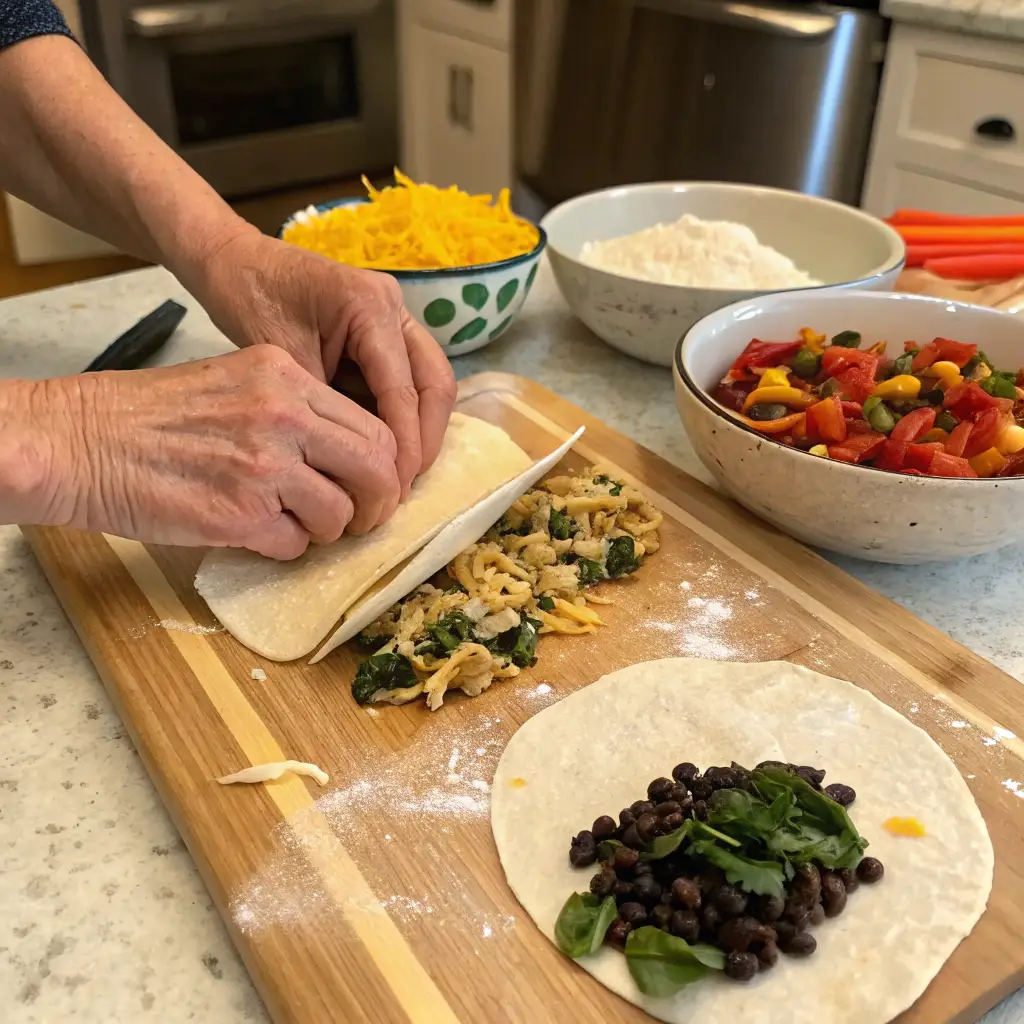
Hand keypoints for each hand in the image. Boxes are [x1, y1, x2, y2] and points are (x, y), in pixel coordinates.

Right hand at [26, 346, 400, 558]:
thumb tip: (348, 457)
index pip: (374, 426)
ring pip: (340, 513)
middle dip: (377, 503)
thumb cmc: (150, 415)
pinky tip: (256, 531)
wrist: (81, 441)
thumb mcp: (234, 382)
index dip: (385, 466)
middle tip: (360, 519)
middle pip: (376, 468)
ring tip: (295, 524)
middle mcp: (283, 415)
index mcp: (285, 377)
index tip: (374, 486)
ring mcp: (263, 465)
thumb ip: (296, 411)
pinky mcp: (239, 514)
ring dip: (327, 530)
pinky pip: (295, 544)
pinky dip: (284, 547)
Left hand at [188, 226, 457, 498]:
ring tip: (397, 474)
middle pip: (437, 383)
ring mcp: (396, 316)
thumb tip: (358, 463)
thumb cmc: (250, 302)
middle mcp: (395, 307)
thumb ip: (327, 408)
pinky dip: (402, 415)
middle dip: (425, 439)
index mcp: (370, 307)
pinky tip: (383, 448)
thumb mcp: (283, 363)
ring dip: (419, 429)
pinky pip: (409, 378)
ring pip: (431, 382)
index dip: (404, 443)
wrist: (235, 263)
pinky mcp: (387, 330)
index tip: (394, 488)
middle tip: (403, 486)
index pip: (403, 389)